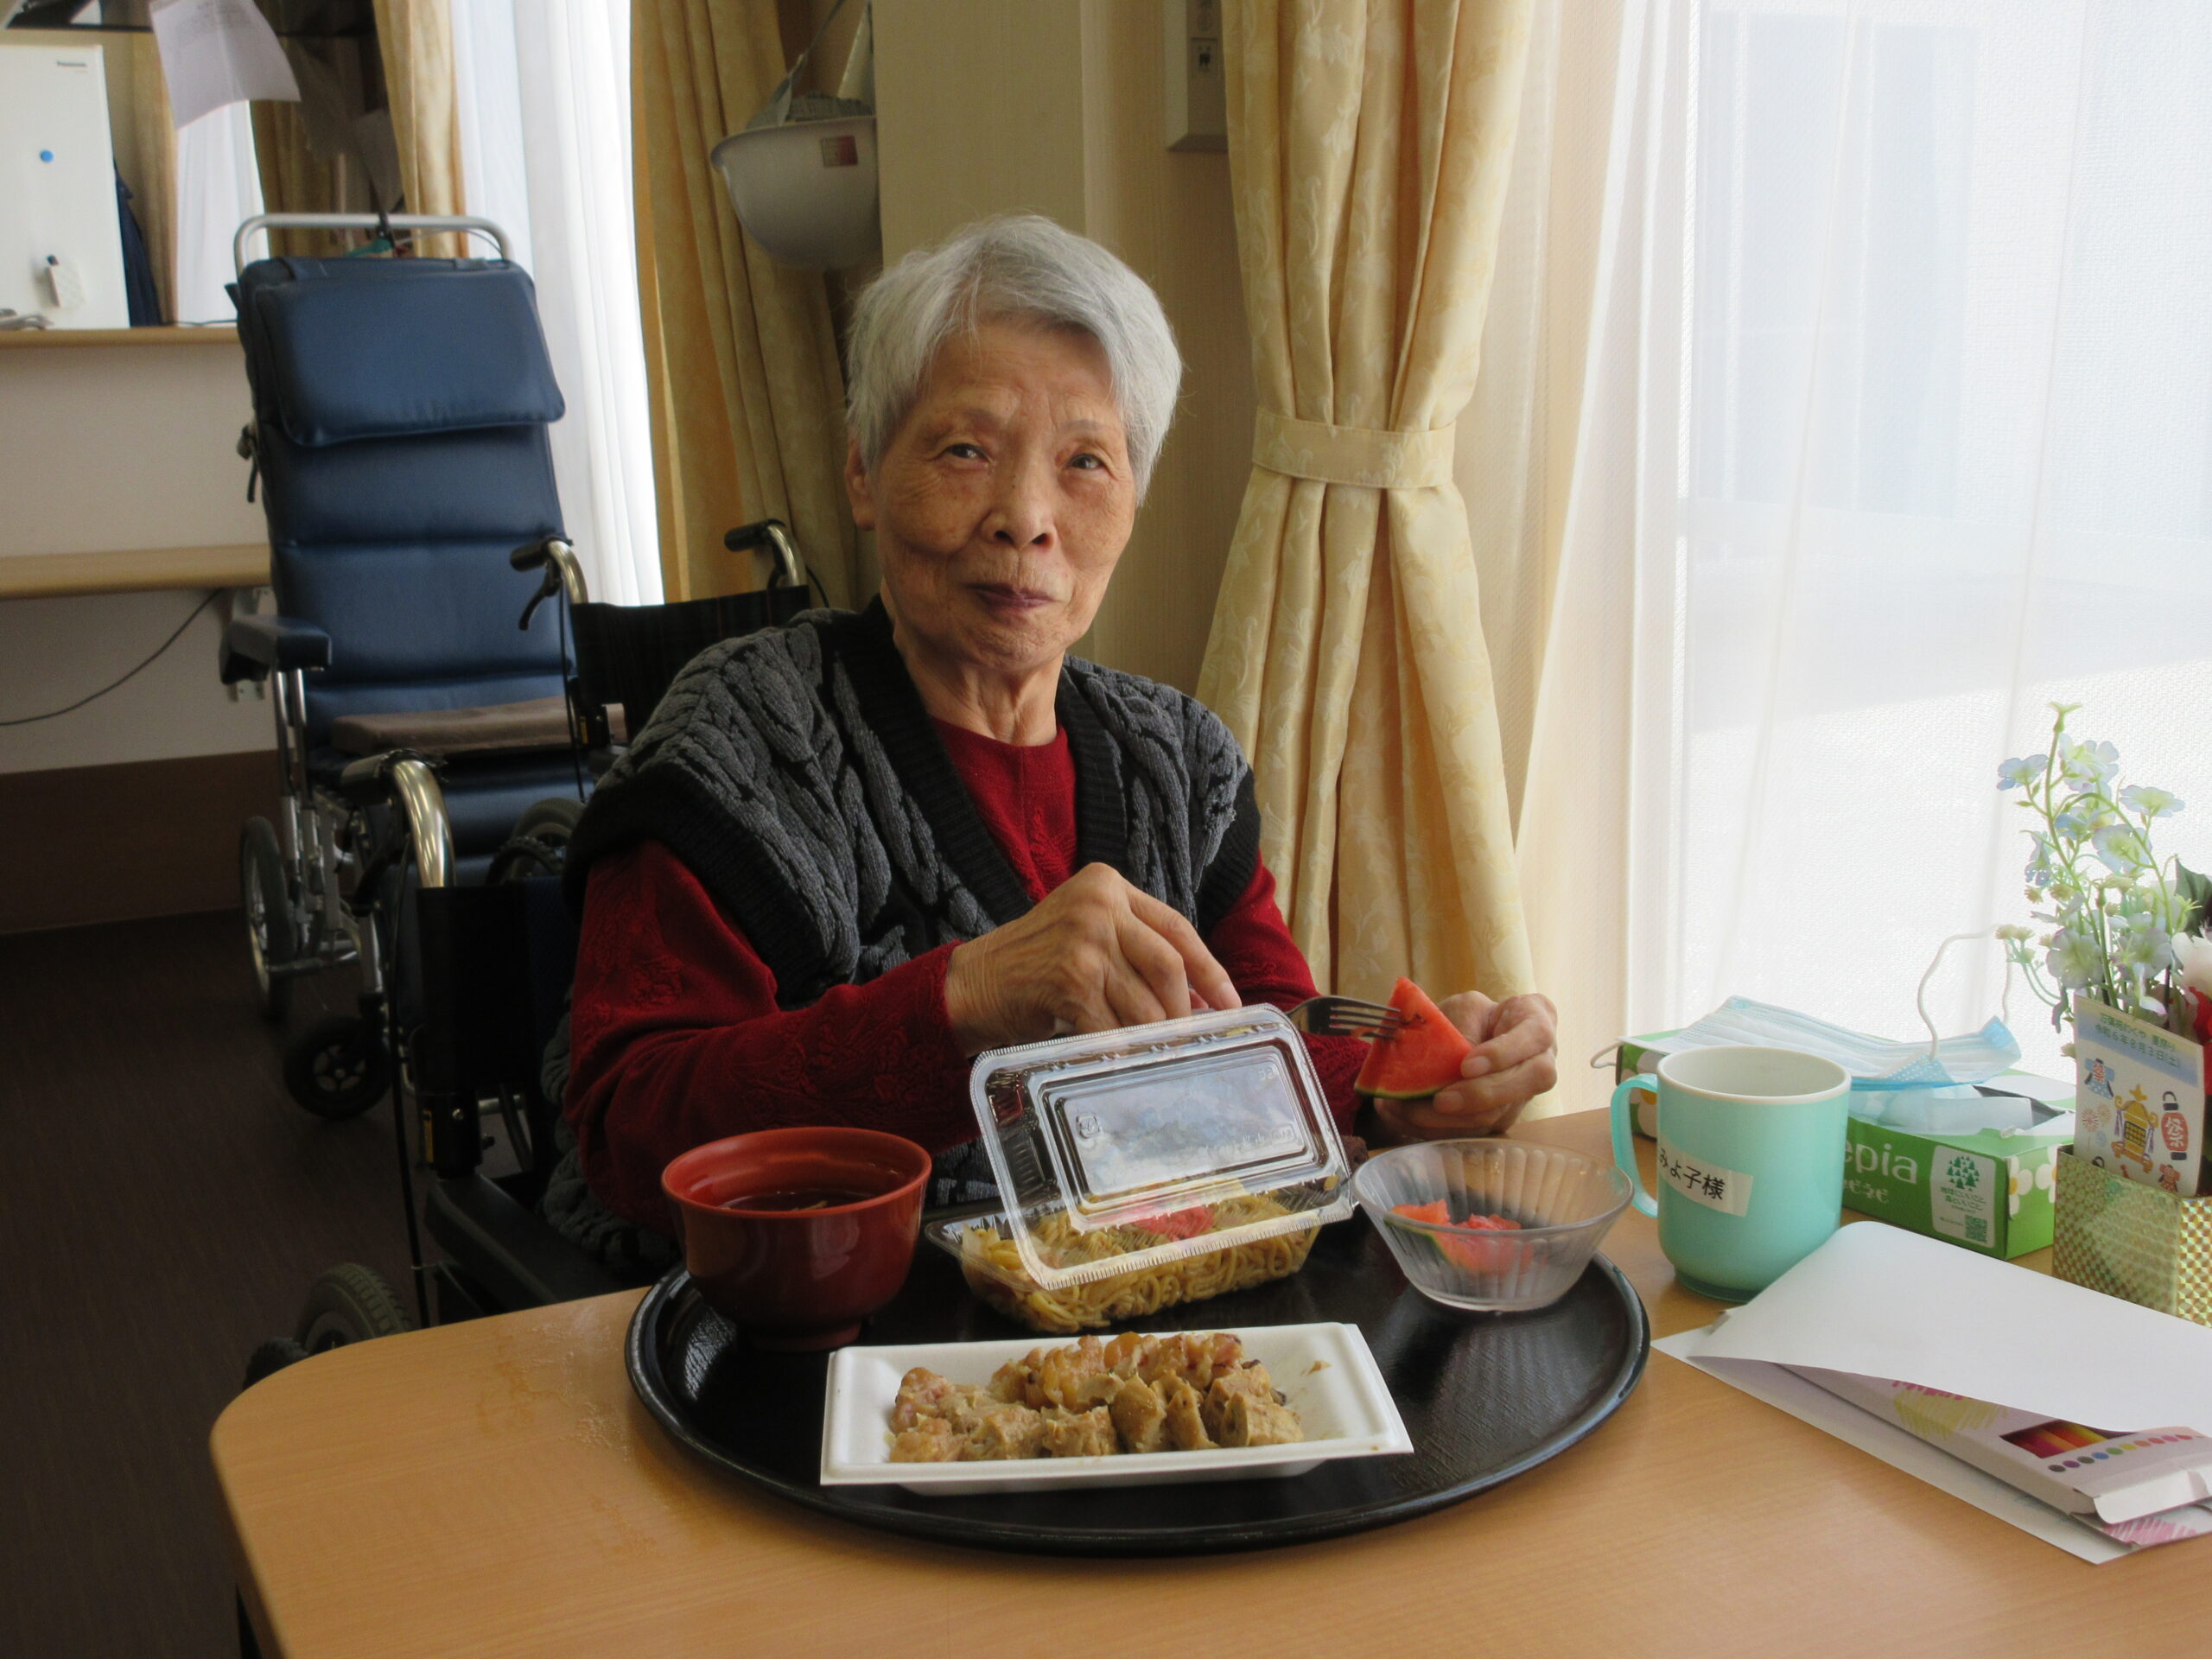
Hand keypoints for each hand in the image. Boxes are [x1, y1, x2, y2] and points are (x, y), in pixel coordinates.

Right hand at [943, 864, 1239, 1052]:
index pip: (1176, 927)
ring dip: (1154, 1038)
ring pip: (1146, 1004)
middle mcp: (1098, 906)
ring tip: (1155, 1052)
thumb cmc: (1034, 963)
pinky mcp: (1070, 983)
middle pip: (1170, 966)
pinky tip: (1121, 1059)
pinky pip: (1114, 1028)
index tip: (1231, 1003)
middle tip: (1189, 1038)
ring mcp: (1084, 943)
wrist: (973, 983)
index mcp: (1107, 885)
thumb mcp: (1086, 932)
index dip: (1211, 970)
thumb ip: (1135, 949)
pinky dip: (1123, 1051)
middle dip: (1185, 1011)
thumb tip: (1200, 998)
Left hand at [1372, 991, 1558, 1141]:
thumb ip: (1461, 1029)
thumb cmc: (1471, 1016)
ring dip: (1452, 1119)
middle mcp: (1540, 1063)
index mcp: (1536, 1024)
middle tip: (1440, 1100)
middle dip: (1479, 1095)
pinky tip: (1408, 1118)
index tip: (1467, 1065)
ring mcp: (1522, 1095)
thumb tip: (1449, 1065)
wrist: (1466, 1037)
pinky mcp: (1499, 1118)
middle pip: (1526, 1083)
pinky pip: (1475, 1130)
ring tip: (1409, 1110)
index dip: (1503, 1053)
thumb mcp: (1463, 1008)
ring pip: (1499, 1114)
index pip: (1535, 1035)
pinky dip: (1439, 1127)